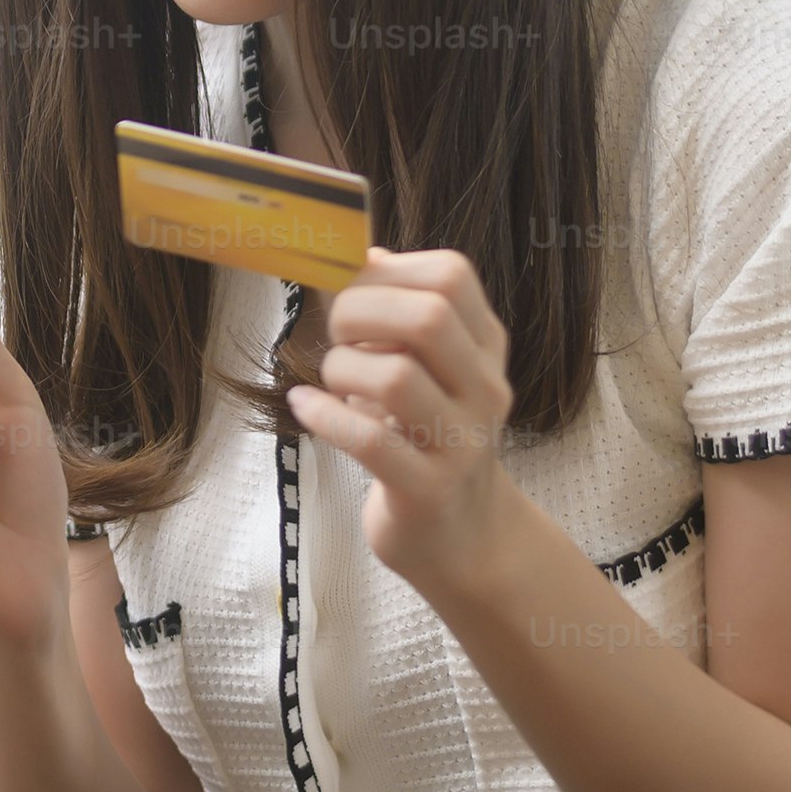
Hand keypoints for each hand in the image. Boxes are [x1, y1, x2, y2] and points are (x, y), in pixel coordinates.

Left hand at [284, 247, 521, 597]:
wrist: (466, 538)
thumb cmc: (429, 440)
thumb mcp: (430, 371)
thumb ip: (403, 318)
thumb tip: (365, 253)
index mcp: (484, 348)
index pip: (452, 276)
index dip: (389, 270)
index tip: (355, 289)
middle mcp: (483, 389)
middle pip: (429, 318)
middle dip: (361, 312)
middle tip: (337, 334)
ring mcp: (461, 442)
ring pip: (396, 378)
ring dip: (342, 369)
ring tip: (329, 381)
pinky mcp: (429, 491)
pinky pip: (370, 442)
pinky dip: (325, 417)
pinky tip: (306, 408)